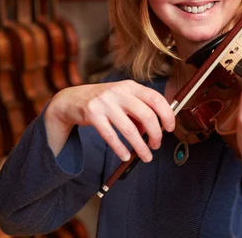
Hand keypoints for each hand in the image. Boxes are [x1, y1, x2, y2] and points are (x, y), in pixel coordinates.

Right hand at [44, 80, 174, 161]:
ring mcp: (105, 102)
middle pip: (146, 115)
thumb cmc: (104, 101)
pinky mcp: (92, 114)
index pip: (156, 98)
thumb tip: (153, 130)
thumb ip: (138, 112)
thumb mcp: (123, 99)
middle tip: (156, 145)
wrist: (72, 99)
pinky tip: (126, 156)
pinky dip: (121, 149)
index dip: (167, 115)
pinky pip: (111, 136)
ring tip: (146, 156)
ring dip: (140, 147)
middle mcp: (119, 91)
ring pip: (130, 129)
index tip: (170, 128)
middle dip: (156, 134)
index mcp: (131, 86)